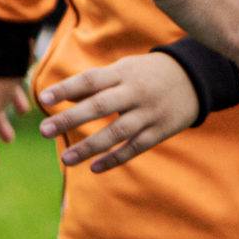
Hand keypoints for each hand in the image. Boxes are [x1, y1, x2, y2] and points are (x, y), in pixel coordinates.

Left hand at [40, 53, 199, 171]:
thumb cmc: (146, 74)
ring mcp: (149, 113)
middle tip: (44, 130)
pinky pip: (135, 148)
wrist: (195, 78)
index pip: (90, 80)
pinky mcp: (160, 131)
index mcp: (122, 73)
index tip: (43, 99)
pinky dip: (115, 159)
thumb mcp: (123, 70)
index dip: (66, 89)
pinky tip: (94, 168)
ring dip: (89, 146)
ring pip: (117, 132)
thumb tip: (60, 95)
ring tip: (66, 158)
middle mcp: (135, 93)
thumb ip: (94, 83)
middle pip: (100, 106)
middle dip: (71, 119)